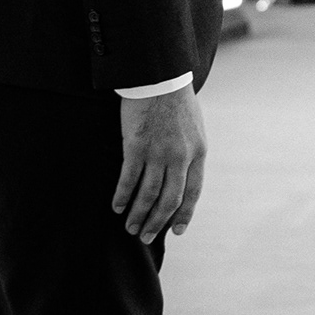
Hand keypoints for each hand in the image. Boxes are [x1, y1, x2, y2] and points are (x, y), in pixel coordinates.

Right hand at [112, 84, 207, 243]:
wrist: (160, 78)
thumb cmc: (176, 101)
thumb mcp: (194, 128)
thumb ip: (190, 153)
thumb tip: (183, 175)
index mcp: (198, 153)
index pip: (192, 193)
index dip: (183, 214)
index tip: (175, 231)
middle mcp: (181, 157)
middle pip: (170, 200)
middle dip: (156, 222)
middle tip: (144, 236)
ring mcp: (158, 153)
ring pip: (148, 194)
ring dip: (137, 214)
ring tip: (129, 227)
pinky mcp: (136, 146)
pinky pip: (129, 179)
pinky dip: (122, 195)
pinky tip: (116, 206)